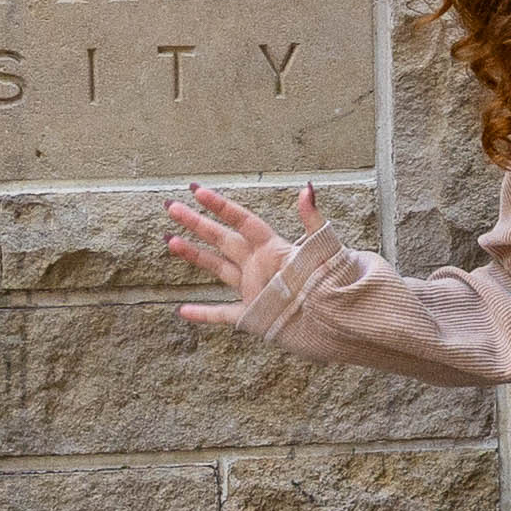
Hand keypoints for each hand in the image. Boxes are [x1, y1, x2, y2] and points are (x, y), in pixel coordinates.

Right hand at [166, 181, 344, 337]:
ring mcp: (253, 290)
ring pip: (217, 268)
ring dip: (194, 255)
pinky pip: (223, 314)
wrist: (340, 323)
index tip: (196, 190)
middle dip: (196, 222)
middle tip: (171, 206)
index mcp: (273, 248)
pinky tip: (183, 310)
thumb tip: (307, 187)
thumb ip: (313, 219)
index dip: (219, 205)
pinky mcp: (253, 316)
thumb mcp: (324, 249)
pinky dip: (203, 314)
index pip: (242, 220)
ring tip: (170, 241)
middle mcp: (258, 265)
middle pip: (222, 238)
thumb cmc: (334, 285)